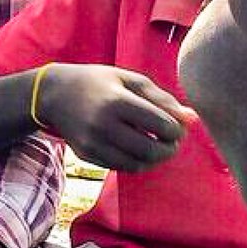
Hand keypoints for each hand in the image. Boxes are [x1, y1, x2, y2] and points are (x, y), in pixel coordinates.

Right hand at [37, 64, 193, 171]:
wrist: (54, 94)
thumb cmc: (98, 82)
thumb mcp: (129, 80)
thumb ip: (161, 98)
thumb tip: (192, 119)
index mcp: (117, 101)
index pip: (161, 124)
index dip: (176, 129)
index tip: (177, 125)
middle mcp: (103, 125)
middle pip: (151, 150)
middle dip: (169, 148)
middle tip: (172, 141)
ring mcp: (93, 143)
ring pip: (137, 164)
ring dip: (154, 159)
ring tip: (156, 145)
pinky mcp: (86, 155)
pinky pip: (121, 167)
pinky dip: (136, 162)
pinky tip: (137, 149)